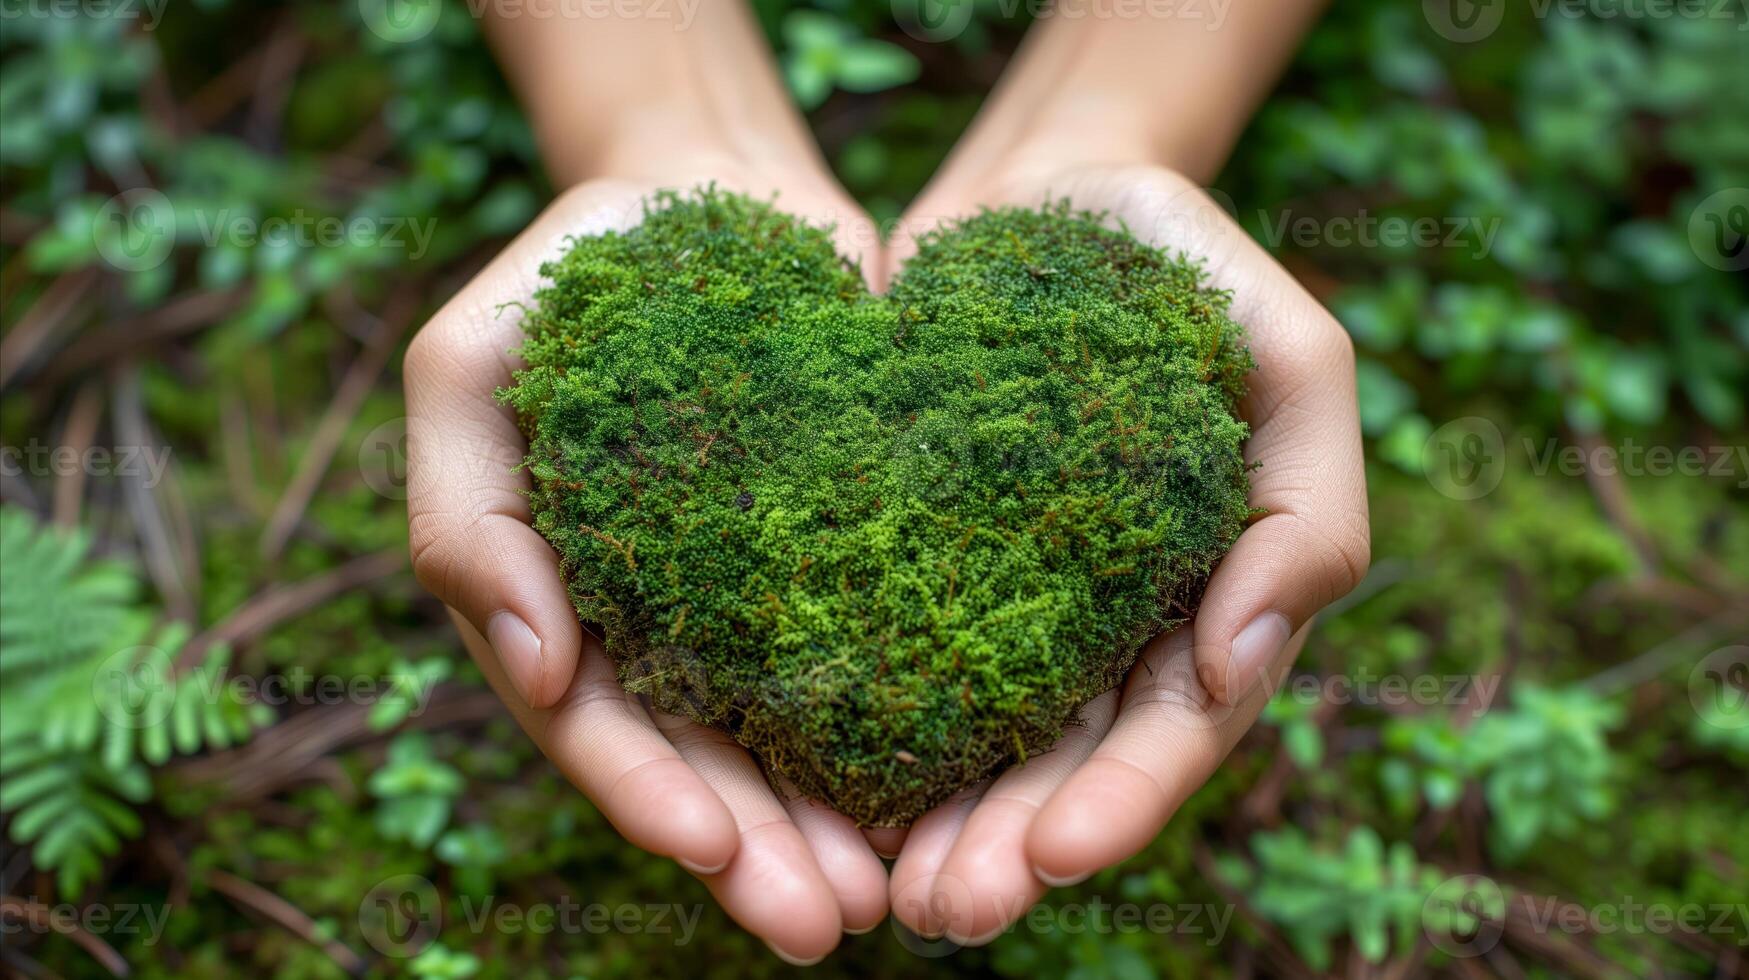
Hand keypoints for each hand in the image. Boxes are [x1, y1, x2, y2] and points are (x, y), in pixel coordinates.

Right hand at [404, 171, 891, 962]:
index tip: (708, 850)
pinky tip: (970, 782)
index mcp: (570, 607)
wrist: (712, 189)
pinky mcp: (863, 551)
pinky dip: (922, 723)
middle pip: (715, 764)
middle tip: (831, 923)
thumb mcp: (468, 368)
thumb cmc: (571, 275)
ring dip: (847, 822)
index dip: (648, 793)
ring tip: (904, 894)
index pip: (604, 726)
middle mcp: (674, 627)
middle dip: (764, 852)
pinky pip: (893, 650)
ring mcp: (772, 597)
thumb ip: (463, 511)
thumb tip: (532, 663)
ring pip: (808, 738)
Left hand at [884, 161, 1369, 943]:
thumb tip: (1242, 658)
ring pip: (974, 737)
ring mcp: (1005, 598)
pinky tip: (809, 787)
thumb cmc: (1185, 264)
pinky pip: (885, 653)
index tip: (1054, 856)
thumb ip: (1308, 506)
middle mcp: (1105, 624)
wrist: (1046, 193)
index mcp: (1206, 597)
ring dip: (935, 822)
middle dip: (1012, 844)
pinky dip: (858, 726)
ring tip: (883, 892)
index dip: (1124, 800)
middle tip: (947, 910)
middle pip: (1066, 762)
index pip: (1175, 725)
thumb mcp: (1293, 358)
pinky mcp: (911, 557)